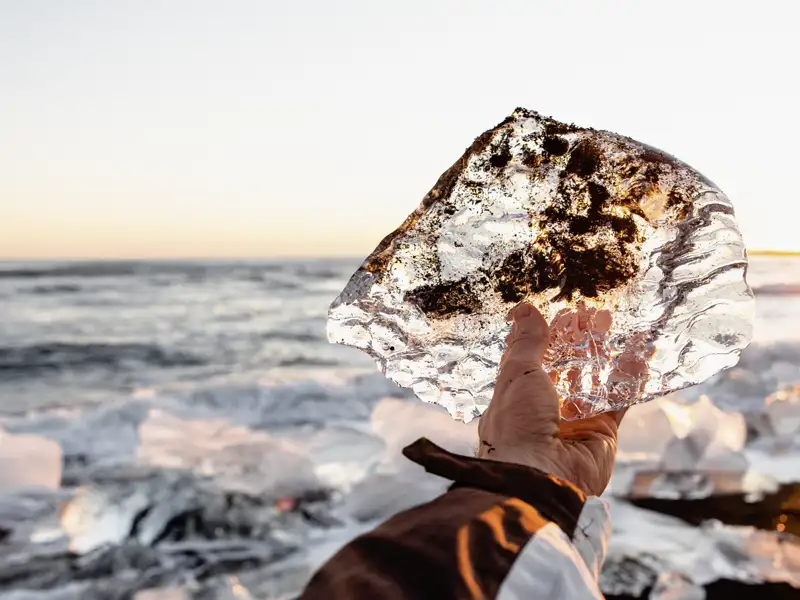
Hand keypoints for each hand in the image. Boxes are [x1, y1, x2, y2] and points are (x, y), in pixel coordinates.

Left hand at [477, 302, 623, 495]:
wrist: (540, 476)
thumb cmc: (517, 425)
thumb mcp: (517, 374)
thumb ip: (527, 343)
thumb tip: (526, 310)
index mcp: (516, 396)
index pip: (533, 359)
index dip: (548, 335)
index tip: (563, 312)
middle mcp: (544, 409)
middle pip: (566, 367)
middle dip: (579, 340)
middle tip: (594, 313)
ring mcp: (575, 421)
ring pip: (594, 380)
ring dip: (604, 352)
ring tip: (614, 322)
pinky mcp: (602, 432)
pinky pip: (619, 400)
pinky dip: (630, 377)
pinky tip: (640, 351)